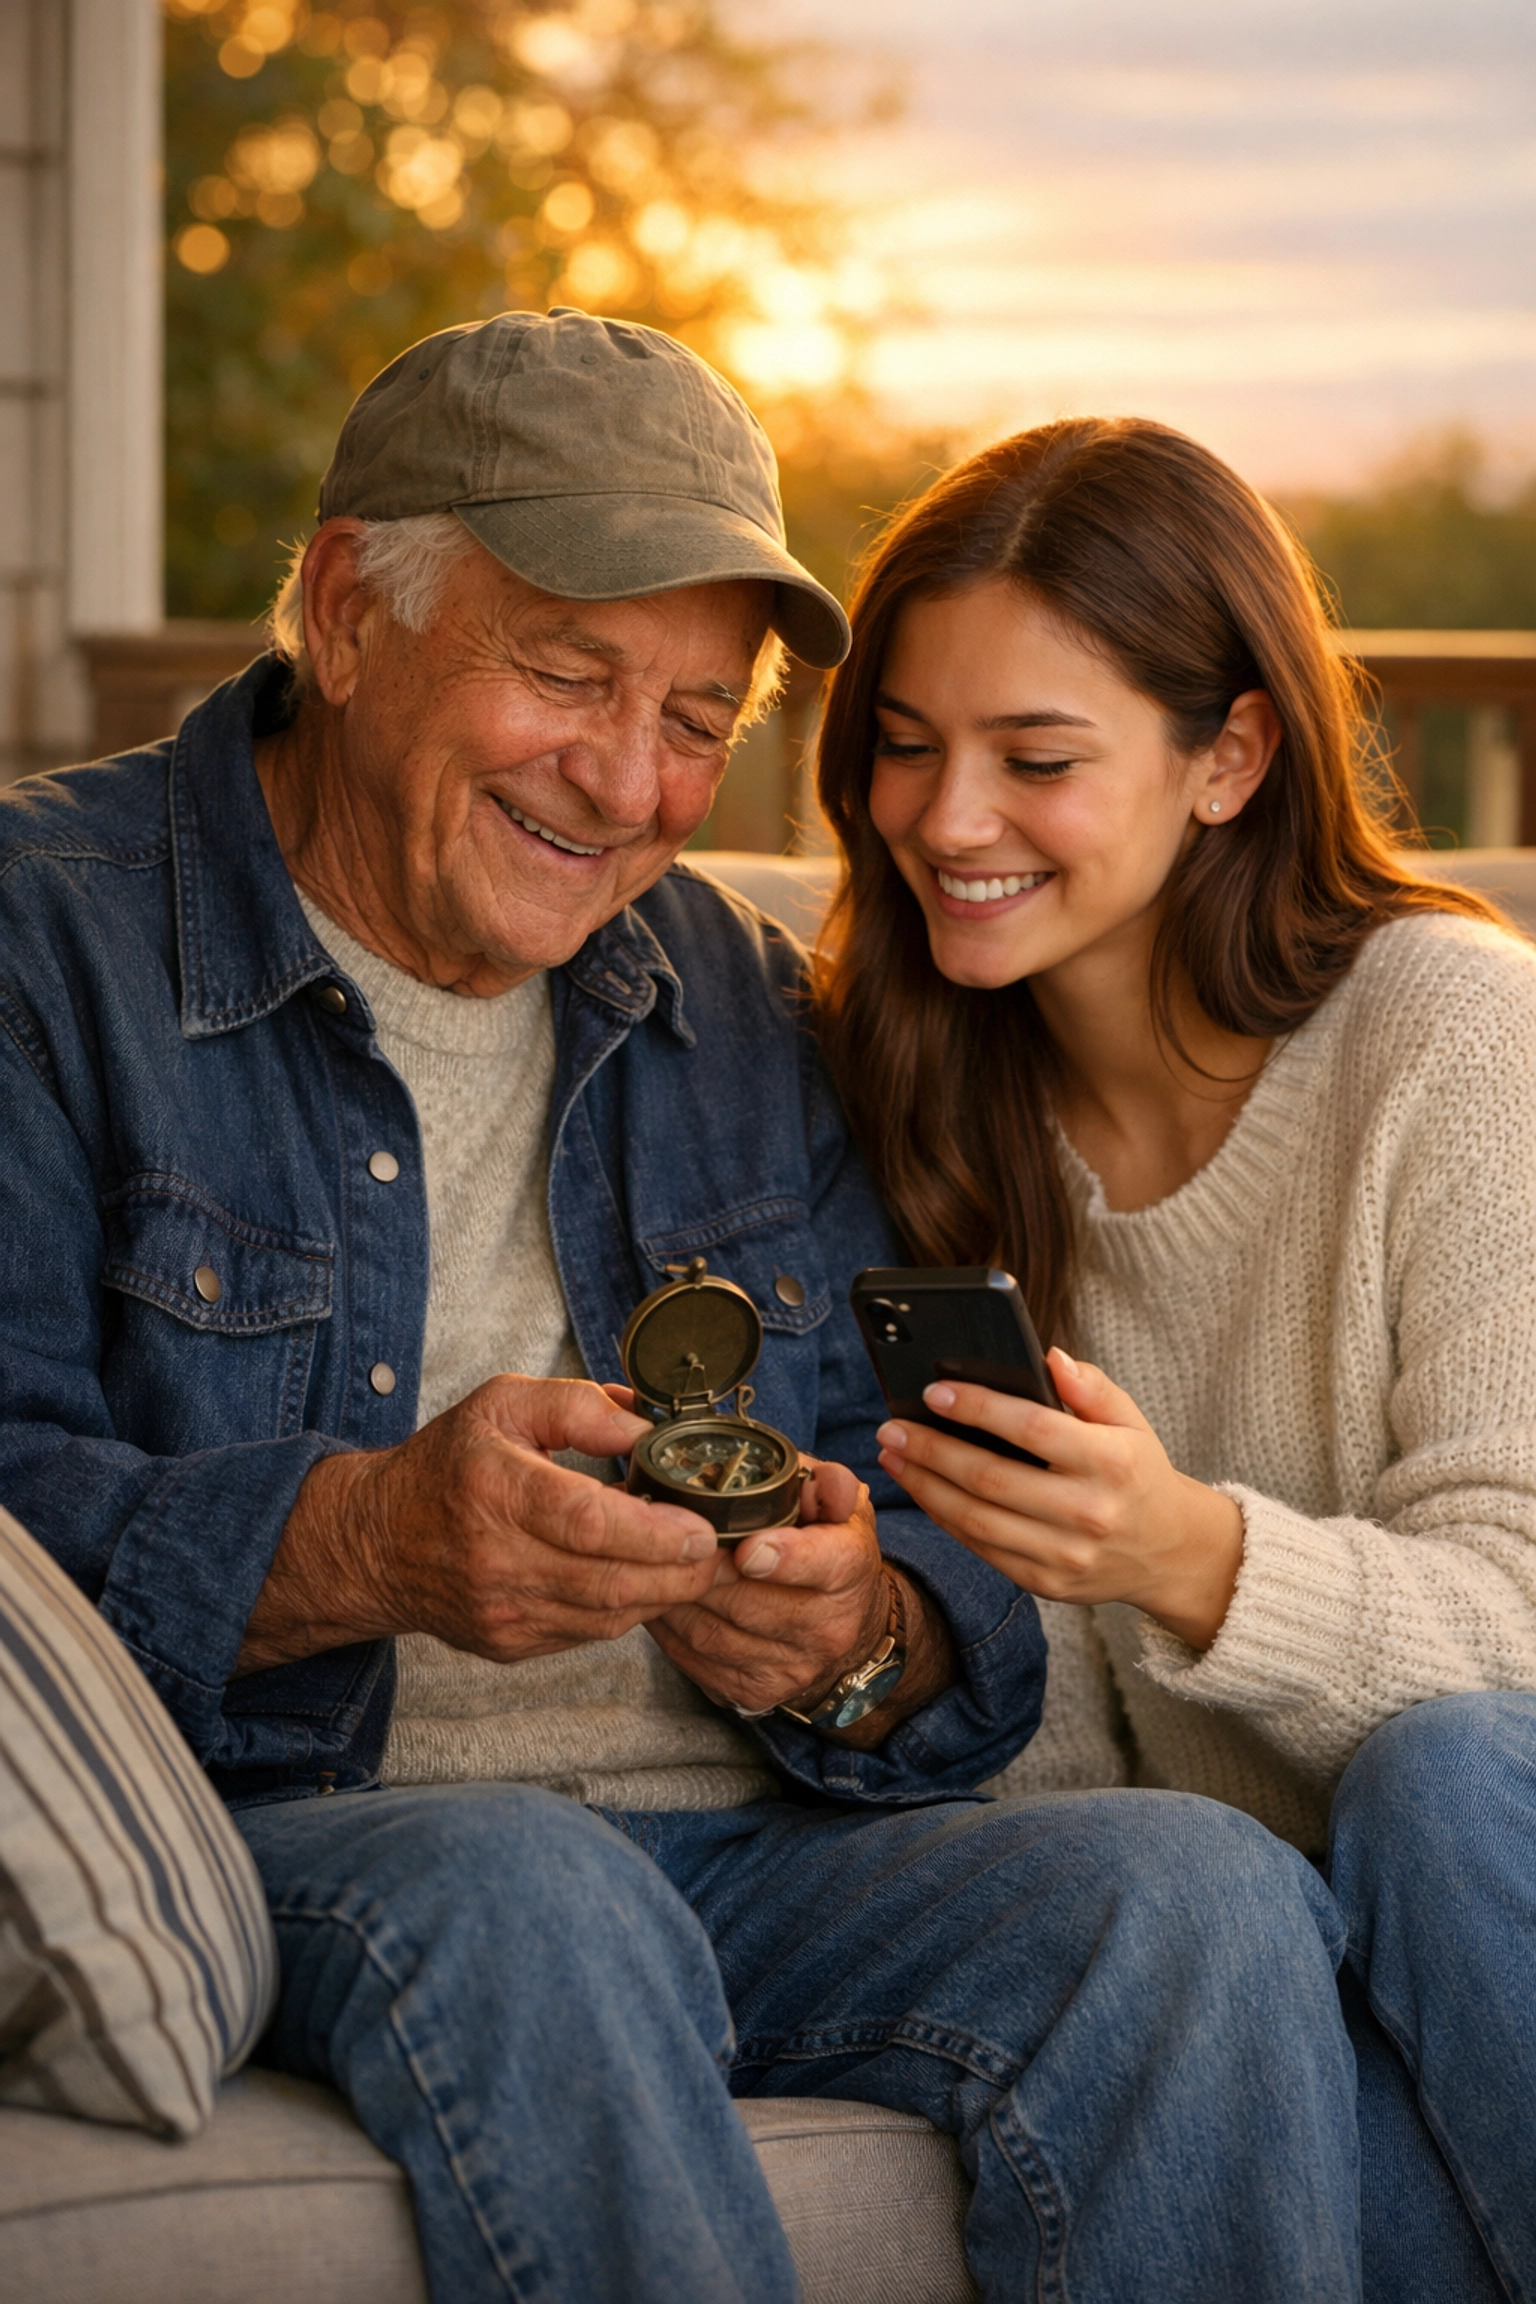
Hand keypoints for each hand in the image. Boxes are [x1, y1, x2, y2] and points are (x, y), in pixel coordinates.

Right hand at [237, 1375, 718, 1672]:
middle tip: (718, 1550)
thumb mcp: (503, 1403)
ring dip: (662, 1594)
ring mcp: (500, 1611)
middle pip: (609, 1581)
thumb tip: (644, 1428)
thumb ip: (578, 1405)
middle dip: (680, 1572)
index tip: (700, 1527)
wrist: (376, 1543)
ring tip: (694, 1564)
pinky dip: (627, 1609)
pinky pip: (589, 1634)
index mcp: (492, 1487)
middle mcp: (494, 1558)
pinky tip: (645, 1580)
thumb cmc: (448, 1465)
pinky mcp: (508, 1643)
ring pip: (607, 1616)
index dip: (654, 1531)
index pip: (586, 1521)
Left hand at [649, 1457, 954, 1744]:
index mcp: (850, 1567)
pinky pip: (696, 1658)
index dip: (784, 1559)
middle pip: (749, 1602)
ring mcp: (792, 1667)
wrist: (841, 1620)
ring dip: (675, 1598)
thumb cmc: (826, 1544)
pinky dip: (668, 1628)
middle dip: (702, 1570)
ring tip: (652, 1565)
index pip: (823, 1565)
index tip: (748, 1550)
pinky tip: (658, 1599)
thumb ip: (827, 1484)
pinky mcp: (756, 1690)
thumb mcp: (837, 1503)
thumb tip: (823, 1482)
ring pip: (713, 1633)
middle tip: (665, 1538)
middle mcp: (828, 1626)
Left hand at [876, 1349, 1243, 1649]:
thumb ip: (1092, 1387)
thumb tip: (1049, 1356)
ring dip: (924, 1486)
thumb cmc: (1138, 1474)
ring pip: (976, 1520)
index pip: (1033, 1429)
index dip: (978, 1408)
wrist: (1169, 1552)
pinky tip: (922, 1489)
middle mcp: (1088, 1513)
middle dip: (931, 1450)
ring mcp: (1066, 1555)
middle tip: (891, 1426)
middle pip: (991, 1478)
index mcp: (1111, 1463)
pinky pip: (982, 1549)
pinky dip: (944, 1518)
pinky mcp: (1047, 1584)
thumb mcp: (1131, 1422)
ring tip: (892, 1456)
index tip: (933, 1391)